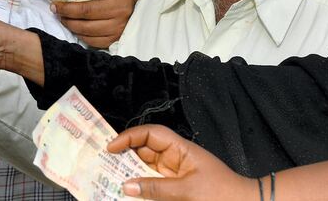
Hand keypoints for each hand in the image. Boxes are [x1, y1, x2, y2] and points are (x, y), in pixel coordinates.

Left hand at [51, 0, 134, 47]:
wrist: (137, 12)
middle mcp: (118, 8)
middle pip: (86, 10)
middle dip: (66, 9)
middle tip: (54, 7)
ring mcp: (117, 26)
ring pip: (86, 27)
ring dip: (69, 22)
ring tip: (61, 17)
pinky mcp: (114, 40)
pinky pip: (91, 39)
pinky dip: (78, 33)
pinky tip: (73, 27)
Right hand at [107, 125, 253, 199]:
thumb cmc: (224, 195)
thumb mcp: (187, 192)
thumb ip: (156, 188)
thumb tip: (127, 185)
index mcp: (181, 149)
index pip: (150, 134)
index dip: (129, 137)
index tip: (111, 146)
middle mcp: (176, 159)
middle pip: (144, 150)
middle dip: (124, 155)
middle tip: (103, 163)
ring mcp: (176, 175)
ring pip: (145, 169)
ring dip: (129, 173)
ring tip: (109, 178)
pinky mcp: (176, 190)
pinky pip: (152, 185)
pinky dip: (139, 187)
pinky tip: (128, 192)